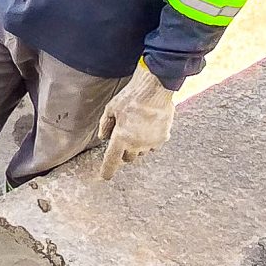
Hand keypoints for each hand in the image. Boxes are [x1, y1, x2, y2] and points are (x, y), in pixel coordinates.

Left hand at [98, 65, 176, 179]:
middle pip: (128, 158)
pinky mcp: (163, 138)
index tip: (106, 176)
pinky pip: (153, 145)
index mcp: (120, 138)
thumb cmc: (131, 97)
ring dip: (137, 146)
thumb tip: (103, 137)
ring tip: (138, 128)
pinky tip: (149, 127)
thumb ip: (105, 125)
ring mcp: (150, 143)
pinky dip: (150, 140)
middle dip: (124, 152)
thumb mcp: (111, 108)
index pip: (112, 161)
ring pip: (141, 152)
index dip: (108, 170)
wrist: (155, 89)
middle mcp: (136, 144)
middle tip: (124, 138)